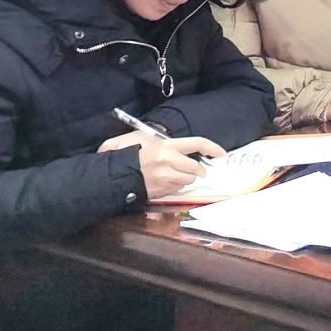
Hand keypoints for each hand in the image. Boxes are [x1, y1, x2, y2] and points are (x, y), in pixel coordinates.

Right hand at [98, 133, 225, 199]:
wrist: (108, 175)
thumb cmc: (121, 153)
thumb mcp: (138, 138)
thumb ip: (157, 140)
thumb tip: (168, 144)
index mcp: (166, 146)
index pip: (197, 143)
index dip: (213, 148)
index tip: (222, 154)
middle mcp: (169, 163)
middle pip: (195, 168)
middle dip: (197, 170)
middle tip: (197, 170)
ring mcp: (164, 180)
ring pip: (186, 181)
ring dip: (185, 179)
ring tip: (175, 175)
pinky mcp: (158, 193)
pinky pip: (174, 191)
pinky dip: (174, 187)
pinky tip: (164, 182)